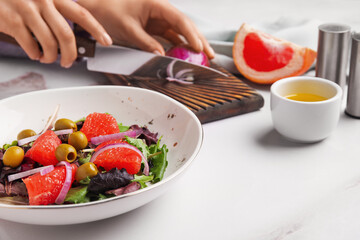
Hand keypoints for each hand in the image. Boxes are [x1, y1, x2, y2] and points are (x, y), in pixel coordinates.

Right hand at [0, 0, 111, 67]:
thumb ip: (55, 12)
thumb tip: (70, 37)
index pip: (81, 14)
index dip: (96, 29)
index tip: (106, 41)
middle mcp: (42, 0)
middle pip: (67, 35)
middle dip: (71, 54)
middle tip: (69, 62)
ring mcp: (26, 9)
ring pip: (50, 44)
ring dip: (51, 57)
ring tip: (48, 58)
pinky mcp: (12, 20)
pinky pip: (31, 46)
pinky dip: (35, 55)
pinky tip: (34, 53)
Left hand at [77, 0, 214, 58]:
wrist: (97, 7)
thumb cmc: (109, 11)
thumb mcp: (128, 29)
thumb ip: (146, 43)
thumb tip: (161, 55)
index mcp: (156, 4)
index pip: (179, 20)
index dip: (192, 34)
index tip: (199, 48)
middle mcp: (161, 10)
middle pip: (185, 25)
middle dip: (198, 39)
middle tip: (209, 54)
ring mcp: (159, 18)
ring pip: (180, 31)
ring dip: (191, 43)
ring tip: (203, 55)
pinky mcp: (155, 26)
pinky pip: (171, 36)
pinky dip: (179, 45)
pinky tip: (186, 54)